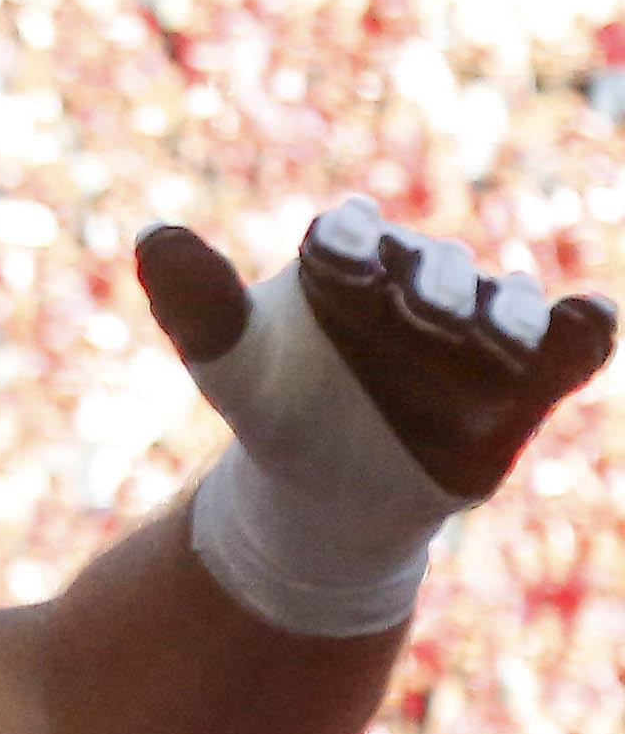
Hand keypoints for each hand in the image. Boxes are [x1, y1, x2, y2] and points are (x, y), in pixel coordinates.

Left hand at [139, 201, 611, 633]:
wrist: (330, 499)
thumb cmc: (276, 416)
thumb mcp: (231, 367)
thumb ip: (199, 306)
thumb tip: (151, 233)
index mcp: (343, 259)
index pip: (346, 233)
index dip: (346, 246)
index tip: (333, 267)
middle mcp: (419, 275)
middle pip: (433, 265)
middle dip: (431, 285)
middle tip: (422, 315)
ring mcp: (481, 320)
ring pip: (504, 299)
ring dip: (500, 314)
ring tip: (489, 342)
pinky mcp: (534, 369)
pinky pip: (573, 338)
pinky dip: (582, 330)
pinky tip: (584, 323)